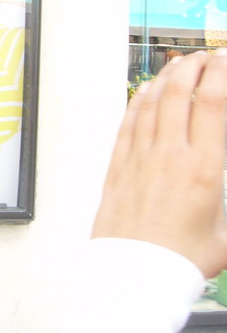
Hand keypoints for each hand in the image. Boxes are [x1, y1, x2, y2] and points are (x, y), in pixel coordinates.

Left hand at [92, 49, 226, 277]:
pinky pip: (128, 123)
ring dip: (166, 77)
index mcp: (204, 168)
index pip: (213, 103)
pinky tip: (144, 91)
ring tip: (178, 64)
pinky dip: (138, 101)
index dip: (221, 72)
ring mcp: (140, 158)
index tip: (226, 57)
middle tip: (204, 55)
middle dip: (193, 66)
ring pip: (152, 103)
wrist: (133, 277)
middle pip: (180, 92)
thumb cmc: (181, 263)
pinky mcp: (117, 168)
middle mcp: (170, 155)